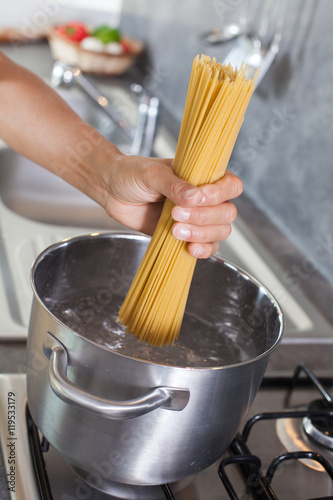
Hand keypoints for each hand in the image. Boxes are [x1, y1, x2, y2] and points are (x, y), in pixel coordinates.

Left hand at [103, 153, 242, 258]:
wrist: (112, 191)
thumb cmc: (132, 174)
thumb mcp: (151, 174)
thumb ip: (173, 184)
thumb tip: (194, 197)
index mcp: (202, 175)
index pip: (230, 186)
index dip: (219, 194)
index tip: (198, 198)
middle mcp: (204, 197)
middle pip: (226, 213)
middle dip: (204, 217)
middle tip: (176, 214)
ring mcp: (197, 217)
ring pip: (219, 232)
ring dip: (201, 234)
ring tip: (175, 230)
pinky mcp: (186, 235)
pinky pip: (208, 247)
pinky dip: (203, 250)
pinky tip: (190, 249)